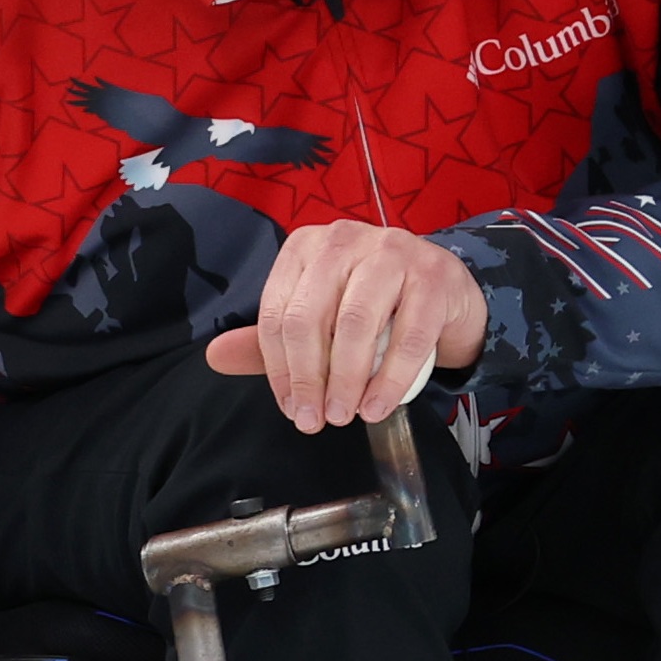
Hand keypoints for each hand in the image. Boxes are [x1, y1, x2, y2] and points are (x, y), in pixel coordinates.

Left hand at [205, 222, 484, 431]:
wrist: (447, 293)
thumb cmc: (374, 306)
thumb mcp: (319, 316)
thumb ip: (271, 339)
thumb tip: (214, 357)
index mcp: (306, 247)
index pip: (277, 313)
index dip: (278, 369)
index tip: (290, 408)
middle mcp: (344, 240)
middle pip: (309, 317)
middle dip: (307, 378)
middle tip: (314, 420)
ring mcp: (392, 252)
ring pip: (356, 324)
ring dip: (346, 380)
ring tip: (344, 416)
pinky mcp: (433, 275)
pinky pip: (408, 336)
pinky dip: (390, 379)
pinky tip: (378, 406)